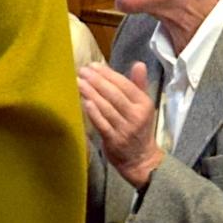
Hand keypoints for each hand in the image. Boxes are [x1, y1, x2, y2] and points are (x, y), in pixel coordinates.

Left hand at [74, 60, 161, 187]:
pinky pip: (102, 124)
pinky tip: (84, 102)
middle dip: (97, 81)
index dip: (108, 74)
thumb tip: (138, 63)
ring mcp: (125, 129)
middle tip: (82, 70)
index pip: (125, 85)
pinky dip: (93, 113)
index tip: (93, 65)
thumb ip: (139, 84)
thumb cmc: (139, 127)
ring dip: (91, 93)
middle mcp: (135, 116)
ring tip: (78, 82)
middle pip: (114, 95)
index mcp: (144, 104)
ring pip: (106, 108)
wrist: (141, 159)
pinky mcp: (114, 141)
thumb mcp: (144, 106)